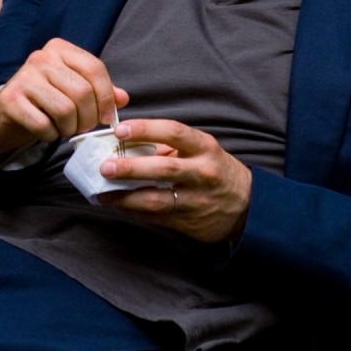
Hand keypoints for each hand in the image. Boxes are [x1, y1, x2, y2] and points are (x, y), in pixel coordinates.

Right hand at [0, 38, 127, 162]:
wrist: (5, 114)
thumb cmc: (45, 100)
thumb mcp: (72, 89)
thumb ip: (99, 91)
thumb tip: (122, 98)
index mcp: (59, 49)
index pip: (95, 68)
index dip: (106, 97)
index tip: (106, 116)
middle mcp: (41, 58)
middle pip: (82, 92)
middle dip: (88, 118)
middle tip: (83, 127)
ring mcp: (23, 78)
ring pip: (65, 110)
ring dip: (70, 128)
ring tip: (65, 129)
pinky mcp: (11, 100)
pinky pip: (43, 125)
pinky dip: (51, 135)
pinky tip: (47, 132)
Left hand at [92, 118, 251, 243]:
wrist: (247, 206)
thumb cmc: (215, 170)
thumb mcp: (201, 150)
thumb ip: (168, 146)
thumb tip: (126, 143)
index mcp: (204, 147)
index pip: (173, 132)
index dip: (145, 129)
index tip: (120, 130)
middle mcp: (202, 173)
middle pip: (162, 169)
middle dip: (130, 168)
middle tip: (105, 166)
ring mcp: (196, 200)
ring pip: (156, 199)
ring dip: (125, 197)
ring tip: (103, 192)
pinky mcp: (188, 222)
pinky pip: (155, 217)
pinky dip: (133, 211)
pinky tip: (118, 205)